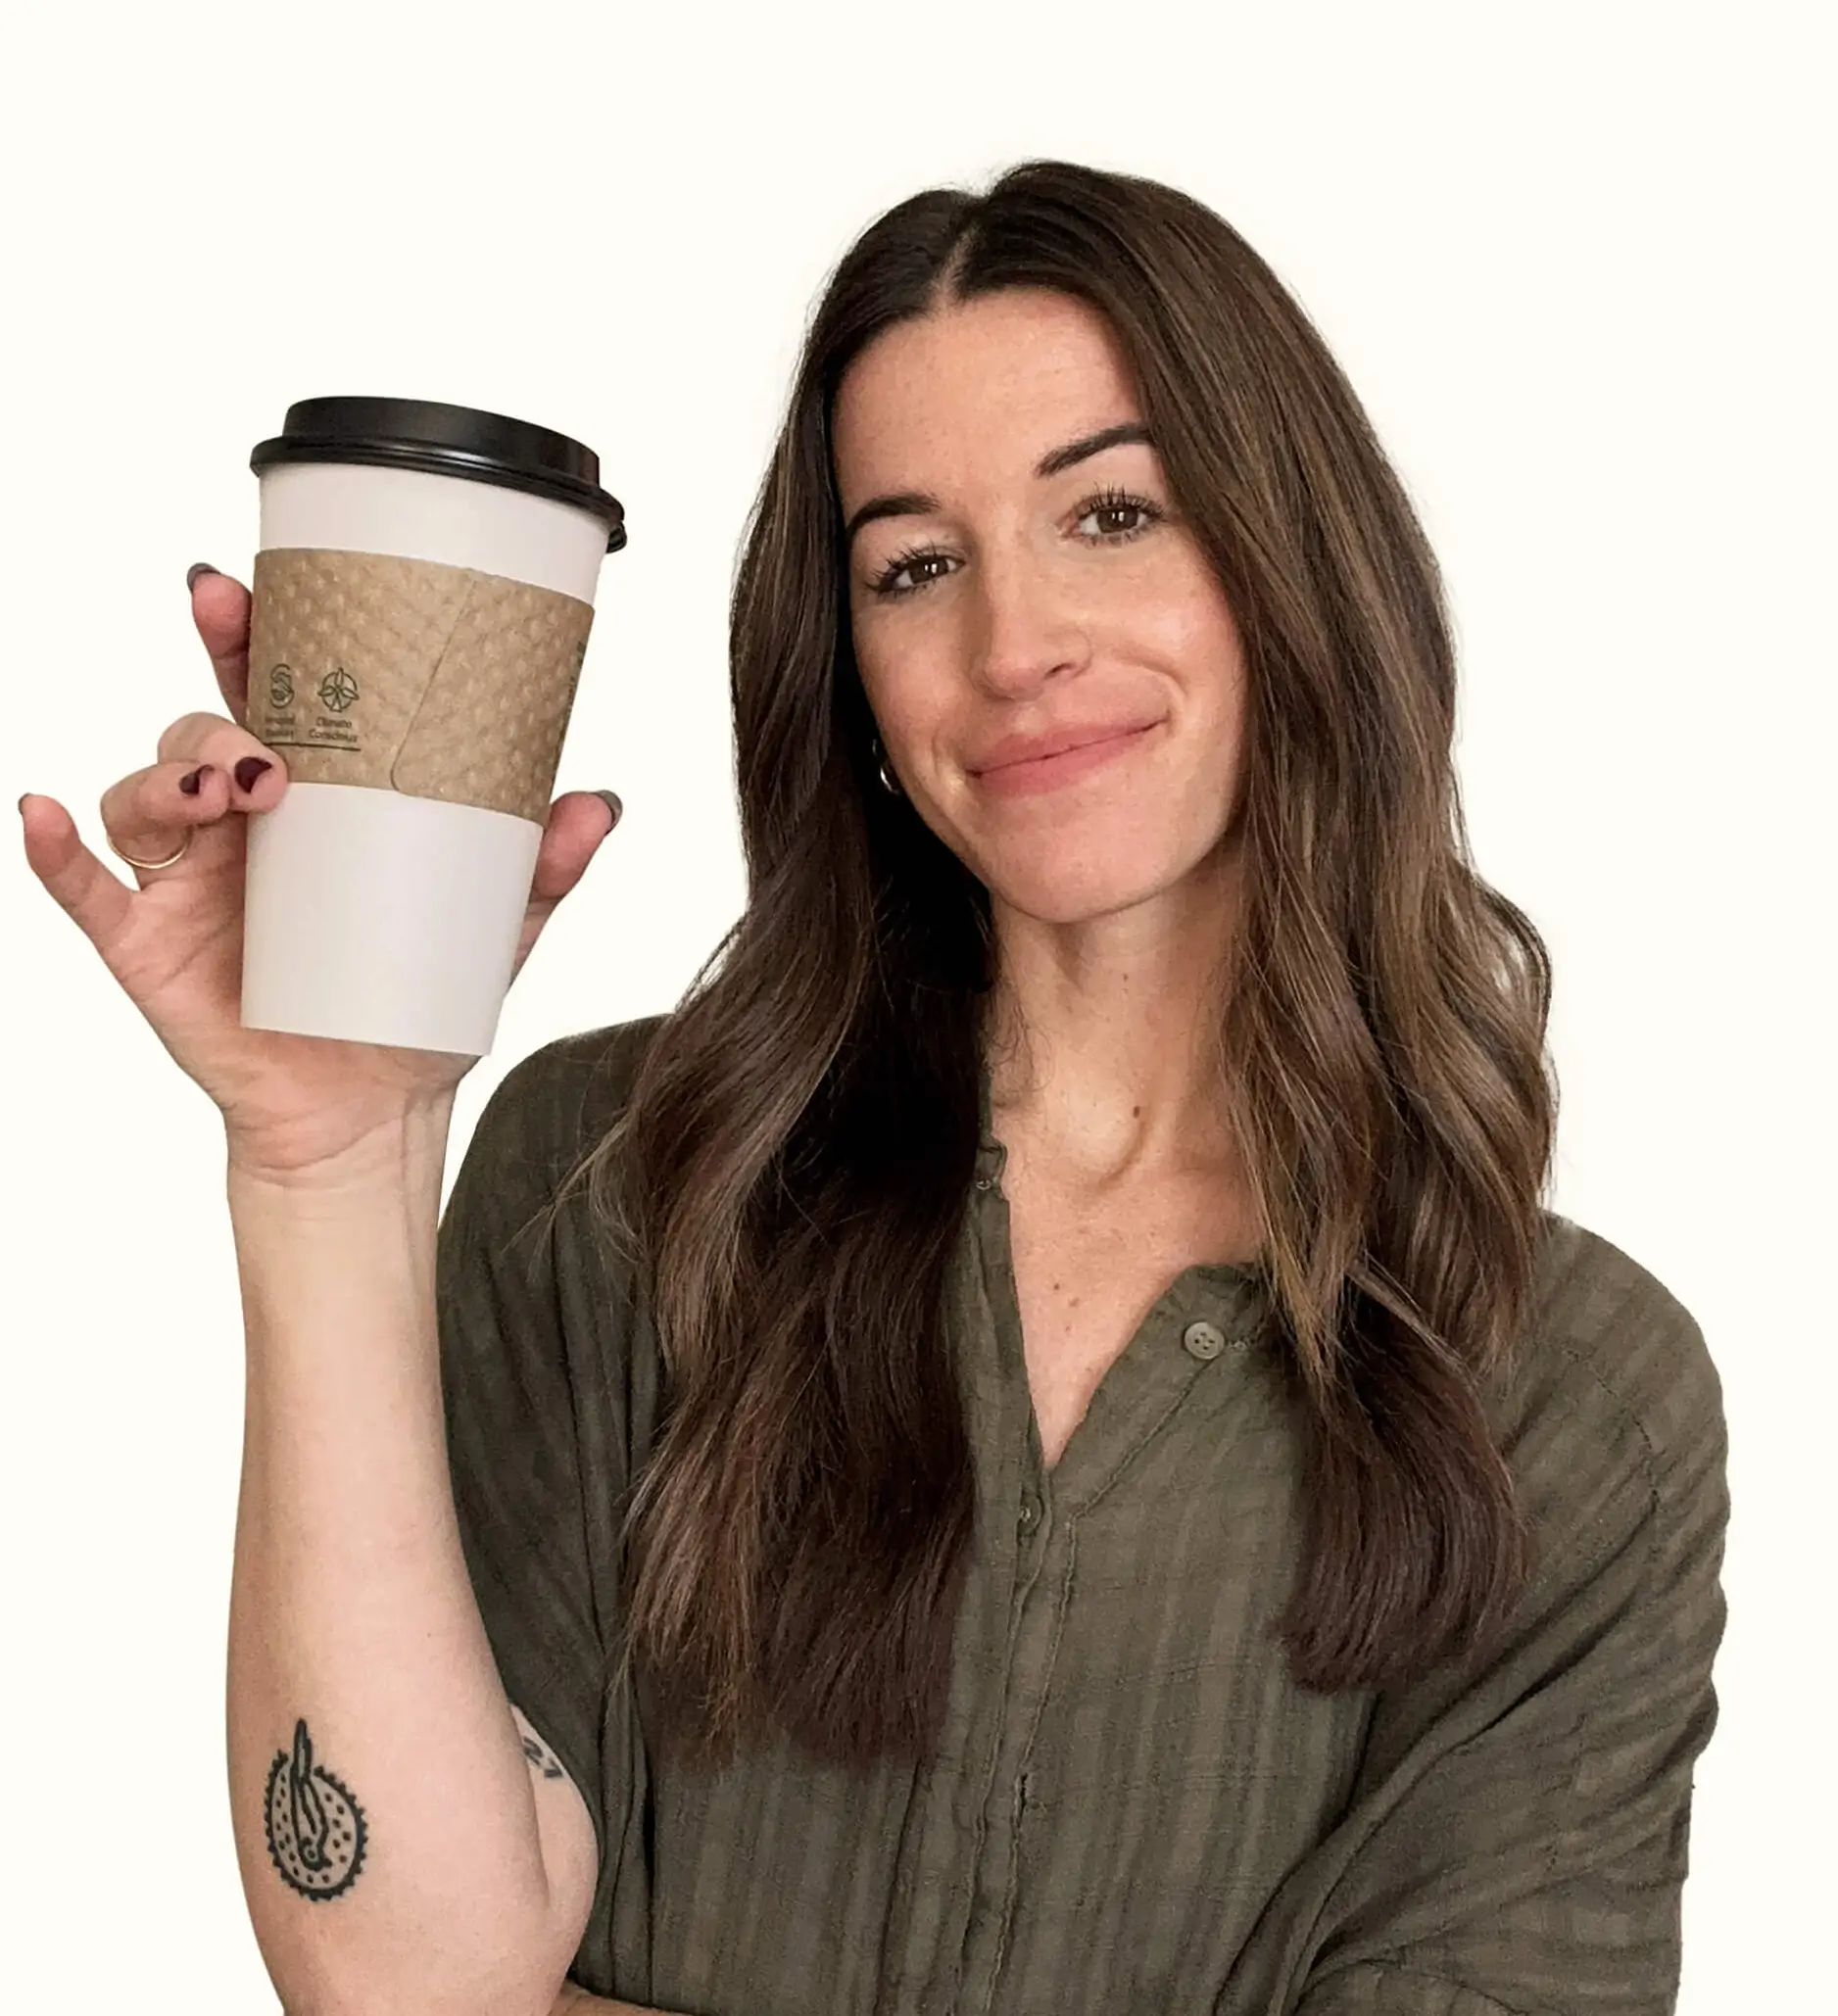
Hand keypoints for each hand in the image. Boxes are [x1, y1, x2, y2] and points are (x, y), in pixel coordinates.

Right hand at [19, 564, 622, 1179]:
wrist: (375, 1111)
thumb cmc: (417, 1001)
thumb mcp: (495, 927)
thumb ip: (542, 867)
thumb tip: (598, 806)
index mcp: (315, 797)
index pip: (277, 694)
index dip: (254, 634)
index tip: (249, 587)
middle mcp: (238, 824)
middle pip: (201, 725)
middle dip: (212, 681)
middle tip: (239, 655)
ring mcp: (185, 882)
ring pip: (143, 793)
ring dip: (168, 775)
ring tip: (228, 792)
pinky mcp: (146, 946)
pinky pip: (82, 887)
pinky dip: (50, 850)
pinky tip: (41, 815)